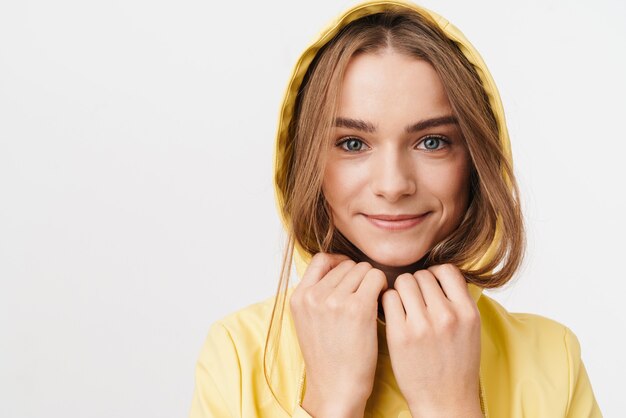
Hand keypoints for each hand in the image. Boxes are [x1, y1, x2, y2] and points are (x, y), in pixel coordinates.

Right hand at [290, 252, 387, 417]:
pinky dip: (383, 286)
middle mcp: (314, 295)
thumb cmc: (328, 358)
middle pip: (346, 264)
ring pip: (363, 269)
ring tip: (373, 302)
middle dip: (359, 277)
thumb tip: (338, 268)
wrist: (336, 388)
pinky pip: (376, 278)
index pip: (321, 259)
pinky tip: (382, 303)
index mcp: (299, 297)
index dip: (340, 264)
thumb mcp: (308, 321)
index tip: (351, 277)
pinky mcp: (357, 308)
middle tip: (365, 296)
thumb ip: (316, 295)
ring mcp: (334, 300)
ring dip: (372, 282)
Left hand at [381, 264, 481, 417]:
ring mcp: (422, 325)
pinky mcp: (400, 335)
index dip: (435, 274)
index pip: (447, 270)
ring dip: (401, 291)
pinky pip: (389, 299)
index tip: (430, 284)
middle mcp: (447, 316)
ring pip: (403, 283)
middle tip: (414, 300)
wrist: (445, 402)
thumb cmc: (457, 366)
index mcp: (467, 312)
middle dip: (416, 284)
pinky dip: (388, 302)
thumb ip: (458, 301)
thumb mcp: (470, 330)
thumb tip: (439, 274)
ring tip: (403, 307)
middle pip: (421, 275)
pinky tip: (393, 315)